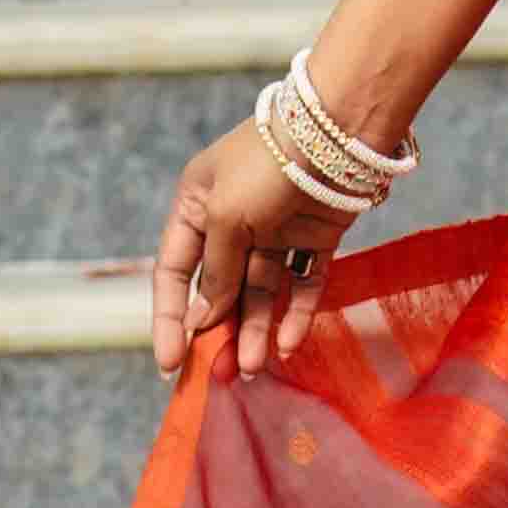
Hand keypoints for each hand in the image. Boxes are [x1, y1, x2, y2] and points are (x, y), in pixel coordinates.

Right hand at [152, 119, 350, 381]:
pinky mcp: (316, 237)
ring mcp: (276, 229)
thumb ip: (215, 273)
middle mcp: (233, 218)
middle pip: (220, 288)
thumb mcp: (225, 217)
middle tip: (223, 375)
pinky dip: (296, 314)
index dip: (170, 317)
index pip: (174, 271)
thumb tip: (203, 319)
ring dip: (256, 329)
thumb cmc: (266, 166)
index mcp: (196, 204)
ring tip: (254, 368)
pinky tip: (289, 345)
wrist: (338, 132)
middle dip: (219, 331)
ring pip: (261, 291)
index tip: (171, 363)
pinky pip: (302, 284)